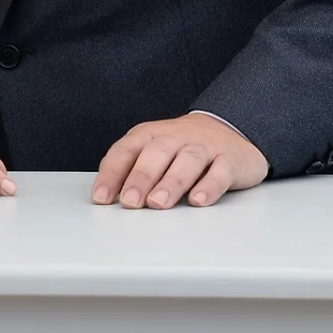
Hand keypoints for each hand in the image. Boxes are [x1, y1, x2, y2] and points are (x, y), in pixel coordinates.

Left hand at [92, 113, 267, 208]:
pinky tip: (198, 201)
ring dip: (171, 182)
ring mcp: (204, 147)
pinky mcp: (230, 160)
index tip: (102, 198)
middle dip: (141, 178)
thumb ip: (131, 171)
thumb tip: (108, 199)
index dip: (112, 174)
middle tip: (130, 202)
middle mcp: (175, 138)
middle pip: (156, 154)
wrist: (228, 129)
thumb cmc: (181, 147)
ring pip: (187, 160)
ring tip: (159, 203)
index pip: (125, 151)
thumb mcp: (152, 152)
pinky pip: (220, 171)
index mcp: (149, 135)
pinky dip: (210, 186)